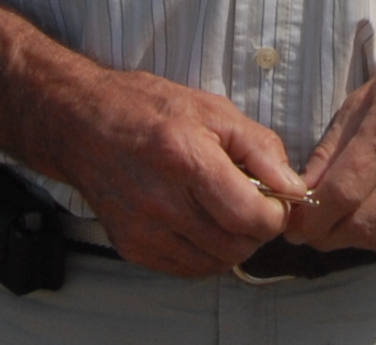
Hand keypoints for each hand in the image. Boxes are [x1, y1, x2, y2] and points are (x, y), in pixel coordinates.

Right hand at [56, 67, 300, 276]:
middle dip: (257, 228)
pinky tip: (200, 221)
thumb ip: (259, 148)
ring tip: (225, 209)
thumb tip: (292, 186)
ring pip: (216, 262)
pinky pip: (189, 267)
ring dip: (233, 242)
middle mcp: (162, 202)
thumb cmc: (147, 109)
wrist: (82, 124)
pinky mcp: (133, 248)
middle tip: (253, 202)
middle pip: (237, 245)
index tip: (276, 199)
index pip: (250, 216)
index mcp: (185, 158)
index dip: (275, 213)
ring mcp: (144, 231)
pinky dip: (206, 251)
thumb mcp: (212, 110)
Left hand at [286, 31, 375, 258]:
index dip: (311, 217)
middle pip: (362, 223)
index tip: (294, 223)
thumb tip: (303, 187)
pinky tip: (370, 226)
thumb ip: (333, 146)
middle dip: (326, 235)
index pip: (342, 191)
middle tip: (309, 231)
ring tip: (336, 229)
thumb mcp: (367, 94)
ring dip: (353, 242)